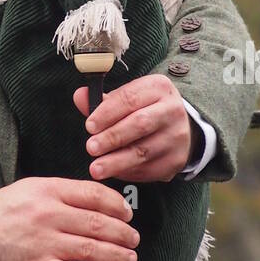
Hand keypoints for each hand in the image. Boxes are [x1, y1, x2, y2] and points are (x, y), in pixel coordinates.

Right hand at [0, 176, 139, 260]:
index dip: (117, 205)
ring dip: (117, 256)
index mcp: (50, 191)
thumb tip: (98, 201)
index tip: (127, 214)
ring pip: (91, 250)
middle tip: (133, 239)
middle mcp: (50, 215)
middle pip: (98, 223)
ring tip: (129, 258)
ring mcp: (45, 242)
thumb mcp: (34, 188)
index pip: (94, 195)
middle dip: (123, 233)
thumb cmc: (5, 210)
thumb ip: (64, 193)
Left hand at [73, 75, 194, 183]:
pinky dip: (128, 172)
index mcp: (158, 88)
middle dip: (112, 137)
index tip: (89, 126)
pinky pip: (149, 169)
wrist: (180, 127)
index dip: (107, 113)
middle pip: (140, 124)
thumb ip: (103, 100)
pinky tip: (114, 172)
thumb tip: (80, 96)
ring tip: (96, 168)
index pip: (130, 98)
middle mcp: (172, 110)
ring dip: (117, 162)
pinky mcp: (177, 159)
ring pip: (144, 151)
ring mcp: (177, 136)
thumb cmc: (145, 109)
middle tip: (90, 148)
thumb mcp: (128, 97)